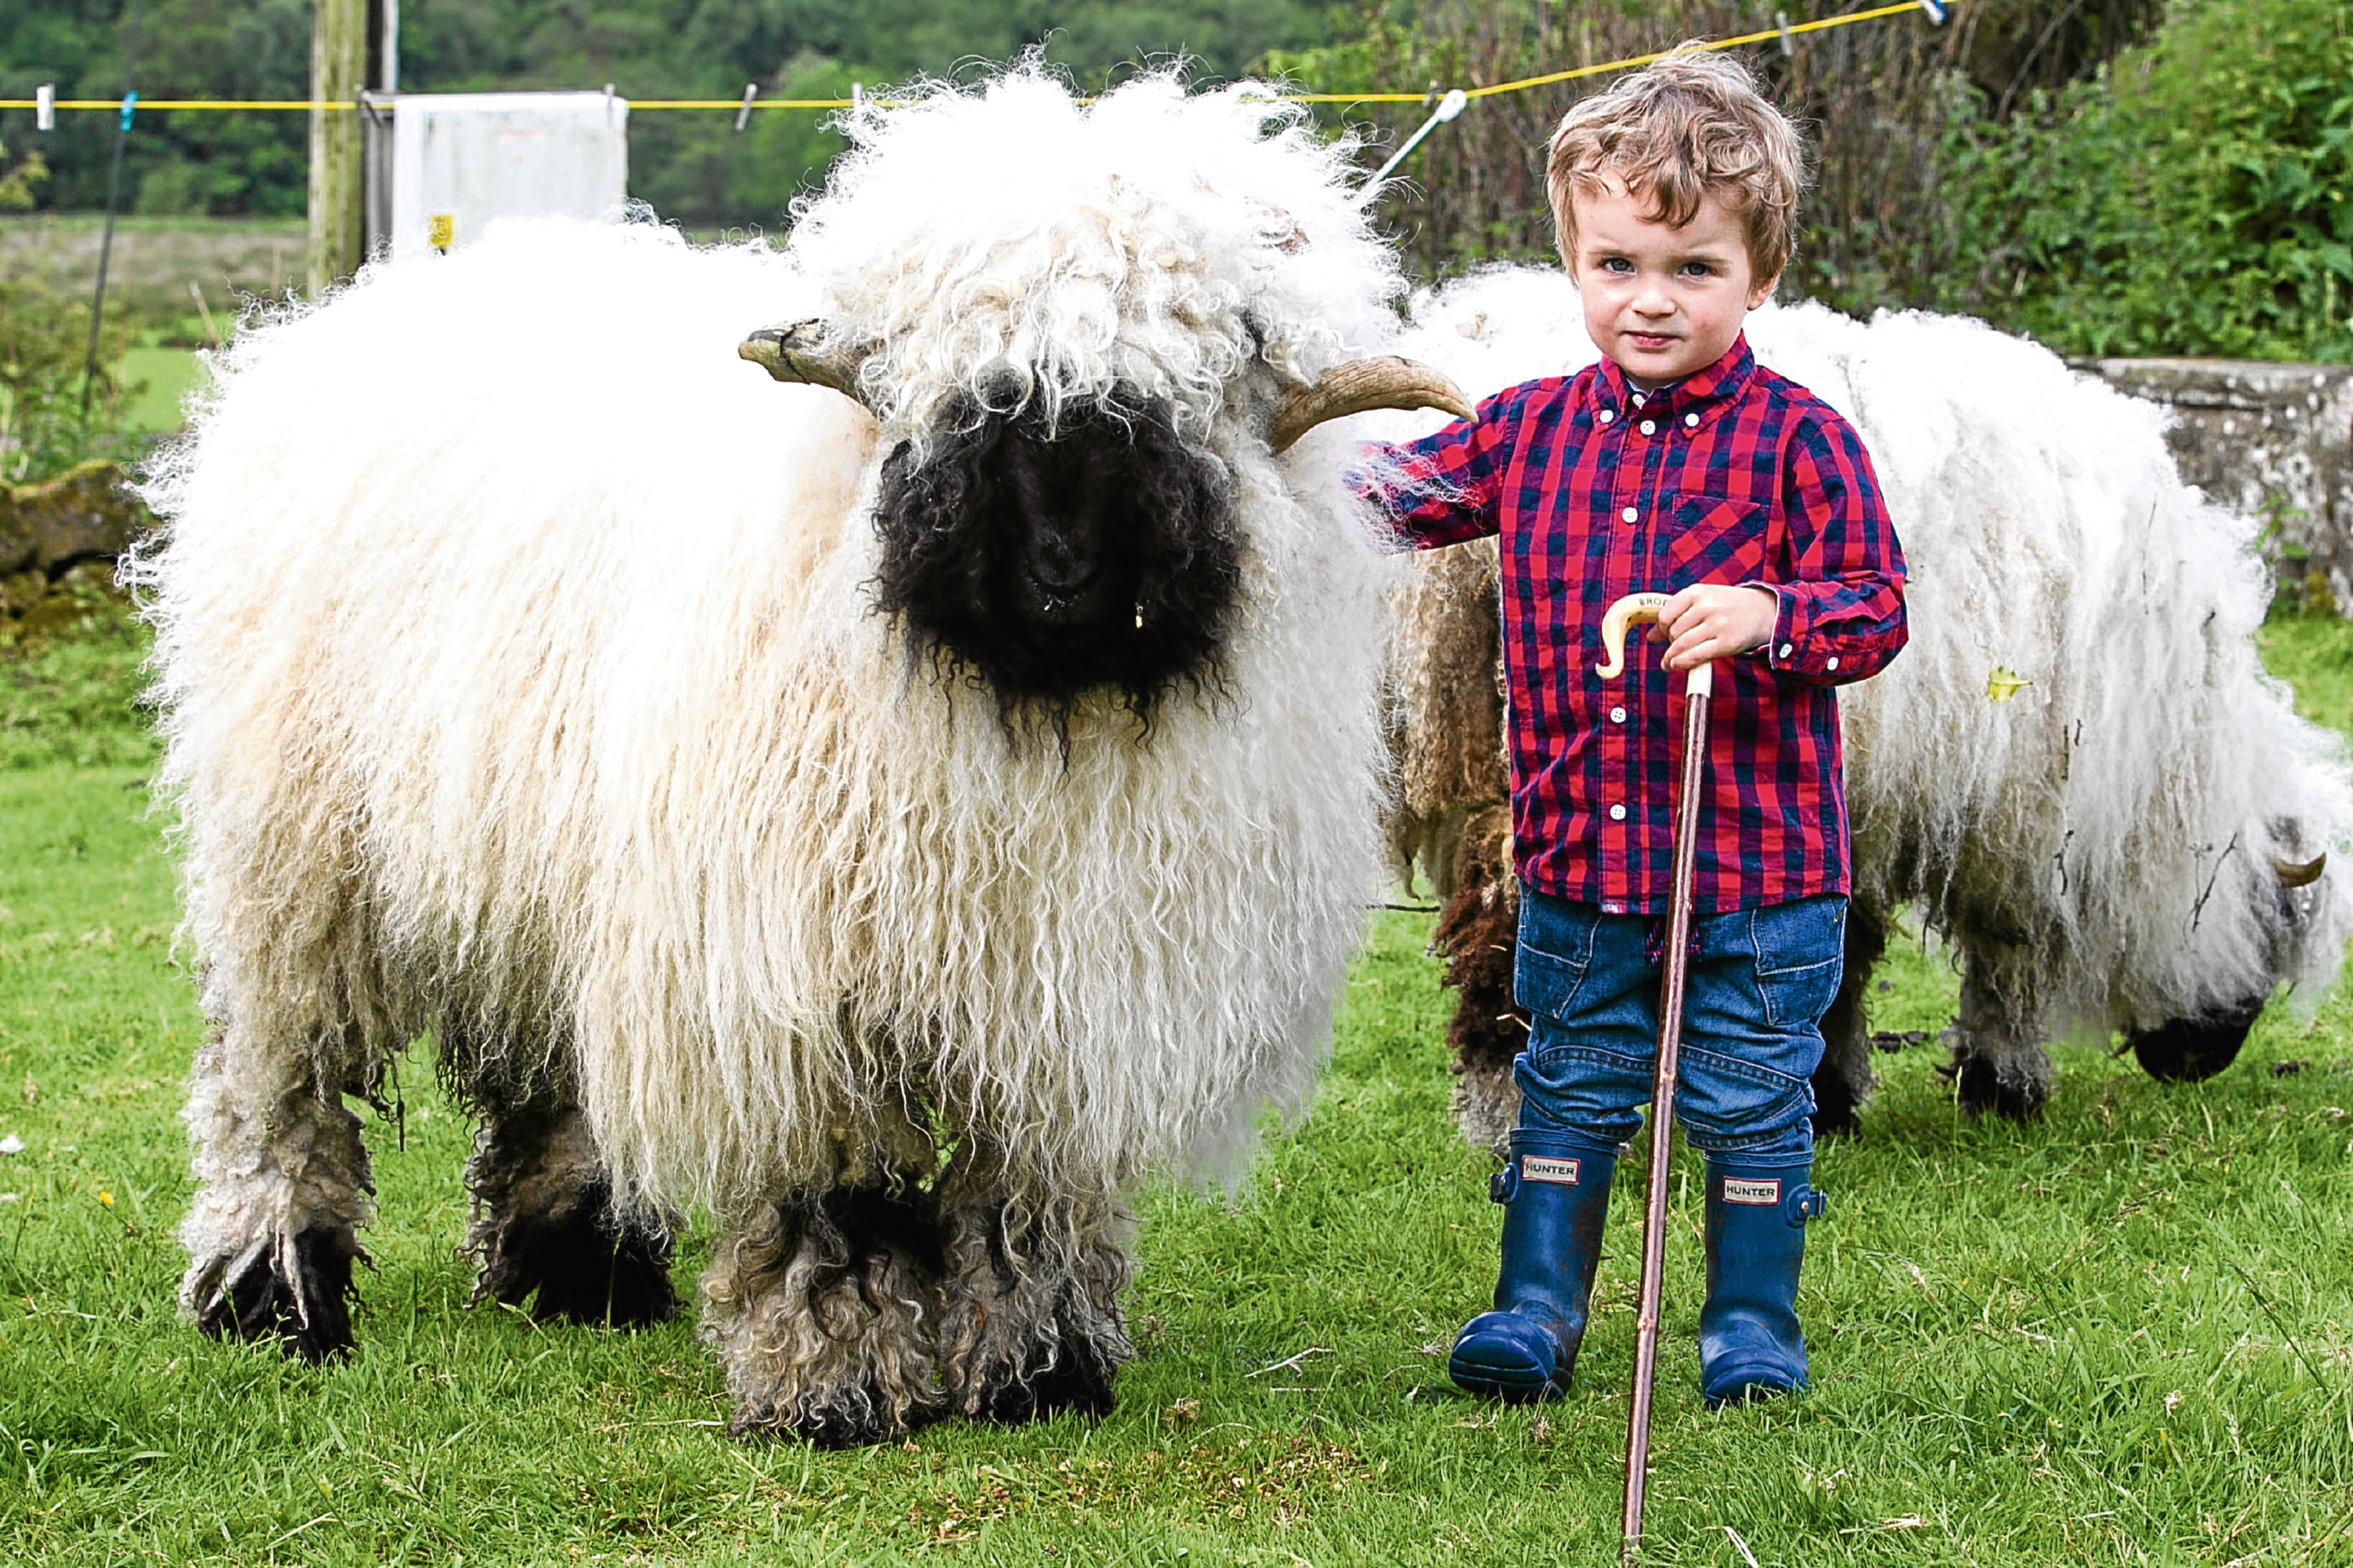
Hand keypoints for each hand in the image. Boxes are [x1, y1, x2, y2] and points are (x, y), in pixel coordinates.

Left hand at [1645, 583, 1777, 670]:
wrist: (1762, 611)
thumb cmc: (1727, 606)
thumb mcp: (1702, 601)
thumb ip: (1677, 614)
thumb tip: (1650, 636)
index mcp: (1697, 592)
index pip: (1666, 614)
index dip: (1662, 628)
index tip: (1666, 635)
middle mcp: (1706, 606)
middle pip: (1673, 631)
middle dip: (1671, 642)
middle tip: (1676, 647)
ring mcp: (1717, 624)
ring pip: (1682, 645)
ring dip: (1671, 657)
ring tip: (1669, 663)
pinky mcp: (1726, 642)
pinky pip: (1696, 655)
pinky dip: (1682, 663)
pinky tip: (1676, 665)